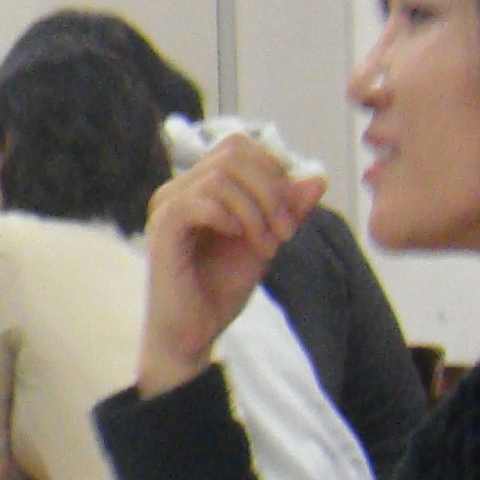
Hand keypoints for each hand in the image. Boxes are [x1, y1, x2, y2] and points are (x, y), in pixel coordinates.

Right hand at [135, 134, 325, 394]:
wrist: (193, 333)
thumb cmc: (219, 289)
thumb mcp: (266, 241)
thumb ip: (288, 209)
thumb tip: (317, 177)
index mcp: (198, 187)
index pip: (240, 146)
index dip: (275, 172)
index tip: (290, 217)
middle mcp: (177, 189)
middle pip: (233, 151)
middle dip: (271, 189)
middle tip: (285, 232)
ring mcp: (166, 207)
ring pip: (221, 175)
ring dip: (256, 210)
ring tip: (266, 246)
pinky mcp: (162, 229)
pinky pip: (201, 201)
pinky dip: (232, 217)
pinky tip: (239, 240)